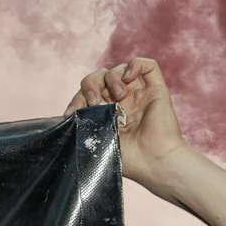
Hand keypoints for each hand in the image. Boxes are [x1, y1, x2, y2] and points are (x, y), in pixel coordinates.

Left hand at [68, 58, 189, 194]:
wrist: (153, 161)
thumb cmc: (128, 157)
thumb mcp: (96, 138)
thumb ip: (84, 123)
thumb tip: (68, 114)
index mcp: (108, 114)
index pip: (87, 94)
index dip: (77, 98)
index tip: (73, 113)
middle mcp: (124, 102)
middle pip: (100, 77)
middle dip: (91, 84)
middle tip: (95, 102)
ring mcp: (140, 95)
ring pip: (119, 69)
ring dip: (112, 79)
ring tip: (120, 97)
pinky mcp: (157, 90)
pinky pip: (148, 65)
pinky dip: (134, 65)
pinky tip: (129, 79)